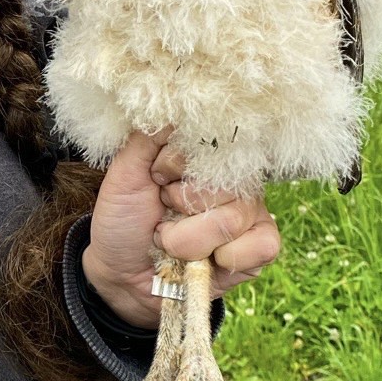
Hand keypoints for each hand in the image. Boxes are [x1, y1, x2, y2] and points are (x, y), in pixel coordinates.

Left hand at [81, 131, 281, 328]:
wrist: (120, 274)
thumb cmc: (124, 220)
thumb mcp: (125, 174)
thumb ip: (148, 139)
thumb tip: (173, 106)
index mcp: (204, 157)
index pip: (210, 142)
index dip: (175, 164)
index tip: (156, 178)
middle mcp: (233, 180)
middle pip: (223, 183)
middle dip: (180, 206)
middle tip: (163, 214)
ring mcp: (249, 213)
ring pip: (232, 219)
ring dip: (188, 240)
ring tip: (172, 242)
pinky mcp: (258, 249)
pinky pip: (261, 246)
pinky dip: (225, 260)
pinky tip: (206, 262)